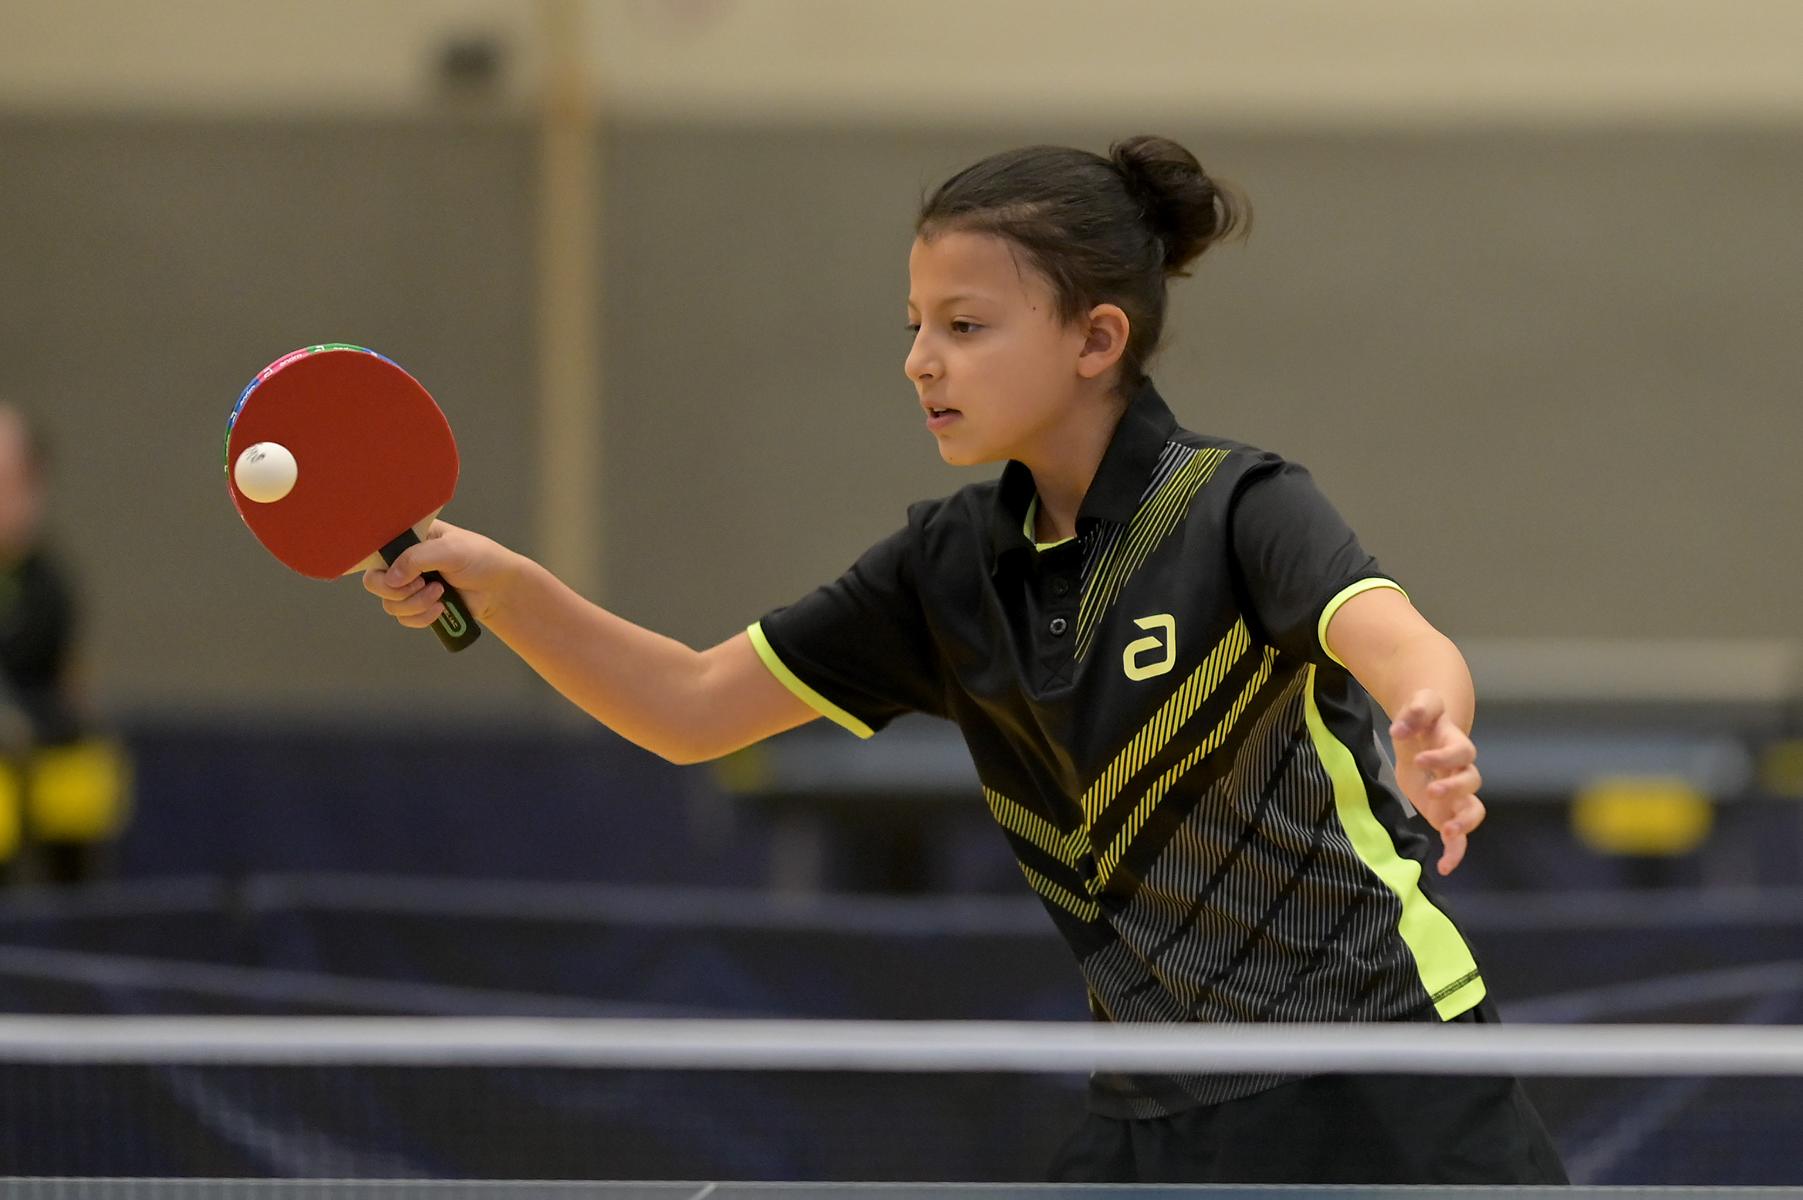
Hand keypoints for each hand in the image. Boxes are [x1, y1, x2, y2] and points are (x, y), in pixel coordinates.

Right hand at [362, 520, 515, 629]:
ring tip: (440, 594)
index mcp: (410, 537)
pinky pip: (404, 618)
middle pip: (375, 581)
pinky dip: (420, 617)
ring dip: (415, 603)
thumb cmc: (481, 559)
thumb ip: (417, 559)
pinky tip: (440, 609)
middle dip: (398, 589)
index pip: (377, 548)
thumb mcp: (450, 550)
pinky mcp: (419, 605)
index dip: (382, 565)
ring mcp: (410, 585)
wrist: (499, 589)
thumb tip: (391, 579)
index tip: (405, 571)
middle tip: (422, 583)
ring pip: (390, 604)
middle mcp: (405, 561)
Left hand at [1388, 689, 1484, 875]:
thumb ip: (1415, 710)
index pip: (1462, 751)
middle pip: (1472, 780)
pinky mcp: (1446, 812)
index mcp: (1456, 744)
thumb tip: (1399, 727)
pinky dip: (1455, 851)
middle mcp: (1462, 771)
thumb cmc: (1421, 720)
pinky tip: (1444, 867)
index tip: (1420, 759)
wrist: (1422, 734)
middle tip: (1431, 790)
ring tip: (1446, 830)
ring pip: (1473, 810)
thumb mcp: (1419, 704)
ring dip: (1464, 822)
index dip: (1445, 756)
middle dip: (1454, 788)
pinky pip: (1459, 835)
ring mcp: (1457, 794)